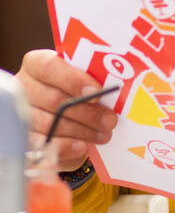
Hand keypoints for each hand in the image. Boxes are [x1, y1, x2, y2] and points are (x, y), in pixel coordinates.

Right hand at [15, 49, 116, 170]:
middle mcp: (24, 88)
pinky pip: (43, 145)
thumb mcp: (87, 83)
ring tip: (103, 134)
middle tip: (110, 120)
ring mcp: (21, 114)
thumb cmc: (80, 96)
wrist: (70, 122)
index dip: (73, 79)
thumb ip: (95, 82)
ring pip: (49, 124)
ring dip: (82, 130)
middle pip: (53, 99)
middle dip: (87, 112)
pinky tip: (81, 146)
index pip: (48, 66)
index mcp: (38, 66)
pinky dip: (65, 146)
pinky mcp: (25, 139)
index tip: (97, 91)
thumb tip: (115, 91)